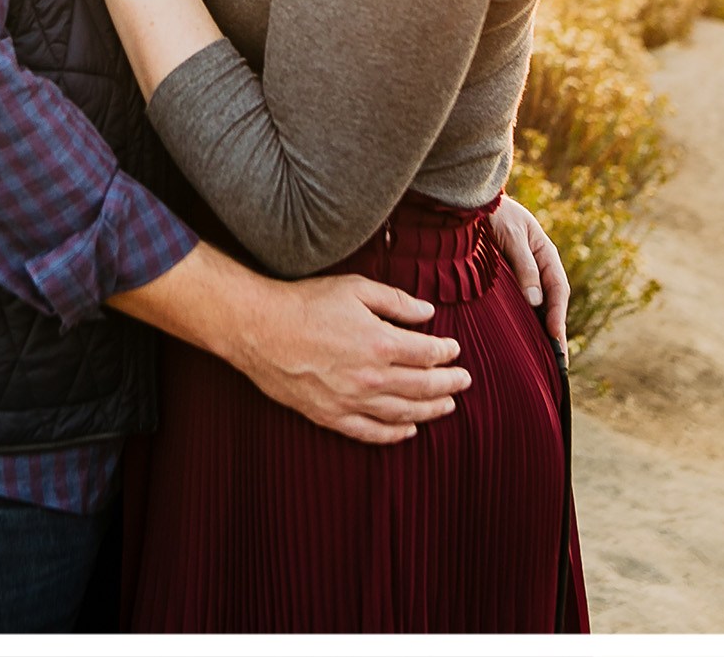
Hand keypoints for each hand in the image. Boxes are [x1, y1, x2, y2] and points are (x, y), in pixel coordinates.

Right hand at [227, 273, 472, 445]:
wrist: (259, 329)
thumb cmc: (305, 303)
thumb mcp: (355, 288)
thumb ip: (396, 301)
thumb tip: (428, 313)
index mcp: (381, 342)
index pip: (428, 353)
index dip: (446, 352)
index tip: (454, 349)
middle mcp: (371, 377)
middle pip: (423, 386)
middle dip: (449, 384)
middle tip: (464, 382)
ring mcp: (351, 400)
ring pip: (404, 413)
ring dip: (430, 411)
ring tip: (447, 406)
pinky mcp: (330, 415)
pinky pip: (371, 432)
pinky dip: (394, 434)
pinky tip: (408, 430)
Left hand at [489, 195, 568, 348]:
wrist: (472, 200)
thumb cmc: (495, 214)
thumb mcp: (512, 236)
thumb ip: (524, 266)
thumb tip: (536, 301)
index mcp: (546, 254)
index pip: (559, 290)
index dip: (558, 315)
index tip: (555, 337)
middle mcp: (538, 267)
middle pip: (551, 304)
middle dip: (555, 333)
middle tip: (559, 363)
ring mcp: (523, 274)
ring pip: (537, 307)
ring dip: (540, 330)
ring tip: (544, 360)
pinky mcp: (507, 280)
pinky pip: (518, 303)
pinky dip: (523, 321)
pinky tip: (521, 339)